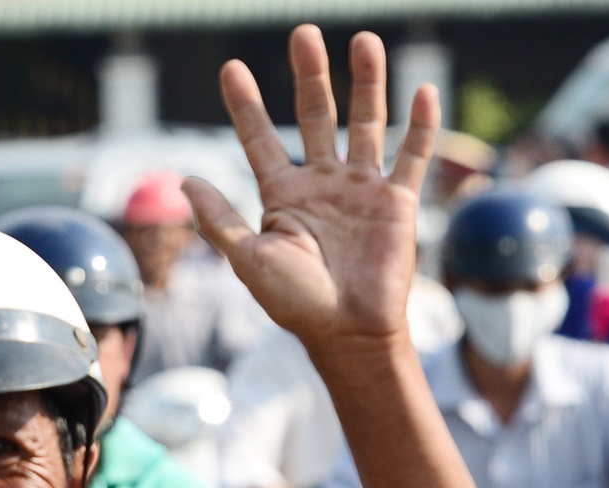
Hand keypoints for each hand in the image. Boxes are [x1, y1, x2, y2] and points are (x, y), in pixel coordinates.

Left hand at [183, 27, 436, 354]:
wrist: (348, 333)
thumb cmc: (295, 304)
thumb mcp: (249, 260)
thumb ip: (220, 221)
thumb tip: (186, 181)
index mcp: (283, 196)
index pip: (260, 140)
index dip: (246, 107)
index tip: (231, 69)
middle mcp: (322, 184)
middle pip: (316, 116)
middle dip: (310, 76)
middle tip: (303, 34)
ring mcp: (361, 189)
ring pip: (367, 123)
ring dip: (367, 82)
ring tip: (364, 41)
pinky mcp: (397, 202)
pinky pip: (412, 156)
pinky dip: (421, 125)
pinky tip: (423, 91)